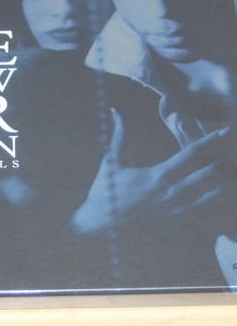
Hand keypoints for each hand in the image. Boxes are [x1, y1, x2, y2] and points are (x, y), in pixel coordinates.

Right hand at [72, 108, 229, 235]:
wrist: (102, 215)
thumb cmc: (105, 185)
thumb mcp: (111, 158)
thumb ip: (118, 134)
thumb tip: (114, 111)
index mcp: (155, 175)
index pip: (187, 155)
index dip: (205, 142)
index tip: (220, 134)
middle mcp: (166, 190)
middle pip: (199, 172)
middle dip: (215, 158)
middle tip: (228, 144)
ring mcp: (168, 204)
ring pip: (198, 189)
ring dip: (212, 176)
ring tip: (224, 164)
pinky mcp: (165, 213)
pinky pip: (191, 206)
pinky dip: (205, 198)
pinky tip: (216, 191)